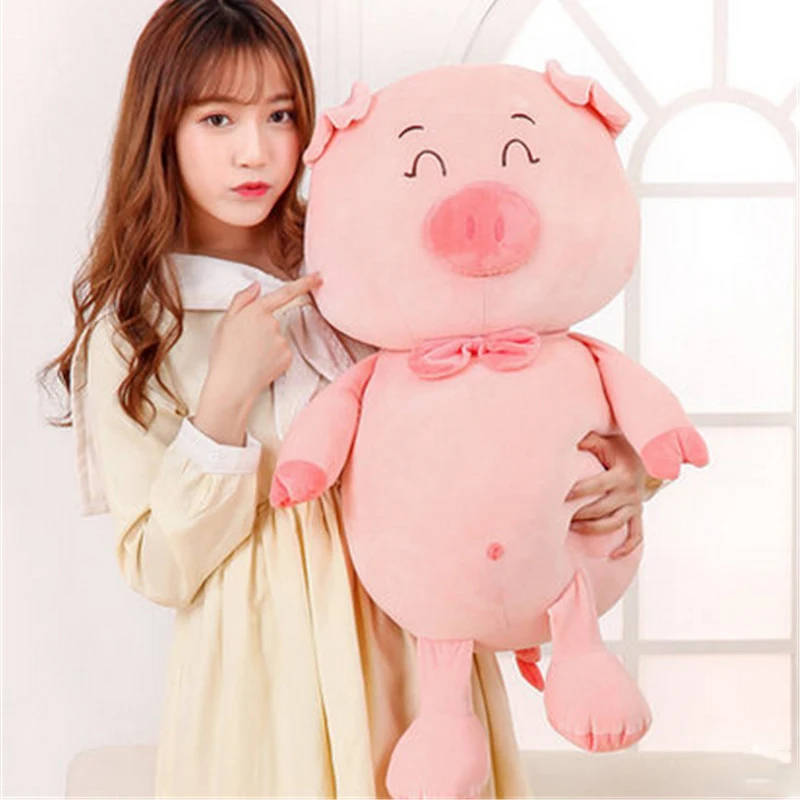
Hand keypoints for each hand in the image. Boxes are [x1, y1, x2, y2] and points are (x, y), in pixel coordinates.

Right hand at [193, 273, 321, 444]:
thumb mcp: (225, 322)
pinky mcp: (287, 357)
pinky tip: (259, 365)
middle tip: (244, 345)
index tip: (319, 277)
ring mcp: (282, 340)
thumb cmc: (224, 354)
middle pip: (273, 321)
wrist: (231, 384)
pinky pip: (282, 353)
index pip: (285, 292)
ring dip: (266, 345)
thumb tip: (257, 287)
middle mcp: (273, 323)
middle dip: (261, 331)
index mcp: (256, 310)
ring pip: (277, 338)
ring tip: (249, 357)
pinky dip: (273, 358)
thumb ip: (242, 300)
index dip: (305, 283)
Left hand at [565, 432, 648, 559]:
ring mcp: (635, 504)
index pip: (593, 486)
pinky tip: (613, 556)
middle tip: (557, 514)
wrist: (652, 453)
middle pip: (600, 509)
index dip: (575, 492)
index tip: (558, 495)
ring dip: (591, 529)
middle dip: (578, 513)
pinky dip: (627, 547)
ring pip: (613, 524)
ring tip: (572, 527)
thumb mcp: (605, 440)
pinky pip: (636, 534)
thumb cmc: (622, 446)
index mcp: (621, 474)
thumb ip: (586, 440)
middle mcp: (630, 492)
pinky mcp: (638, 513)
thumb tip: (562, 439)